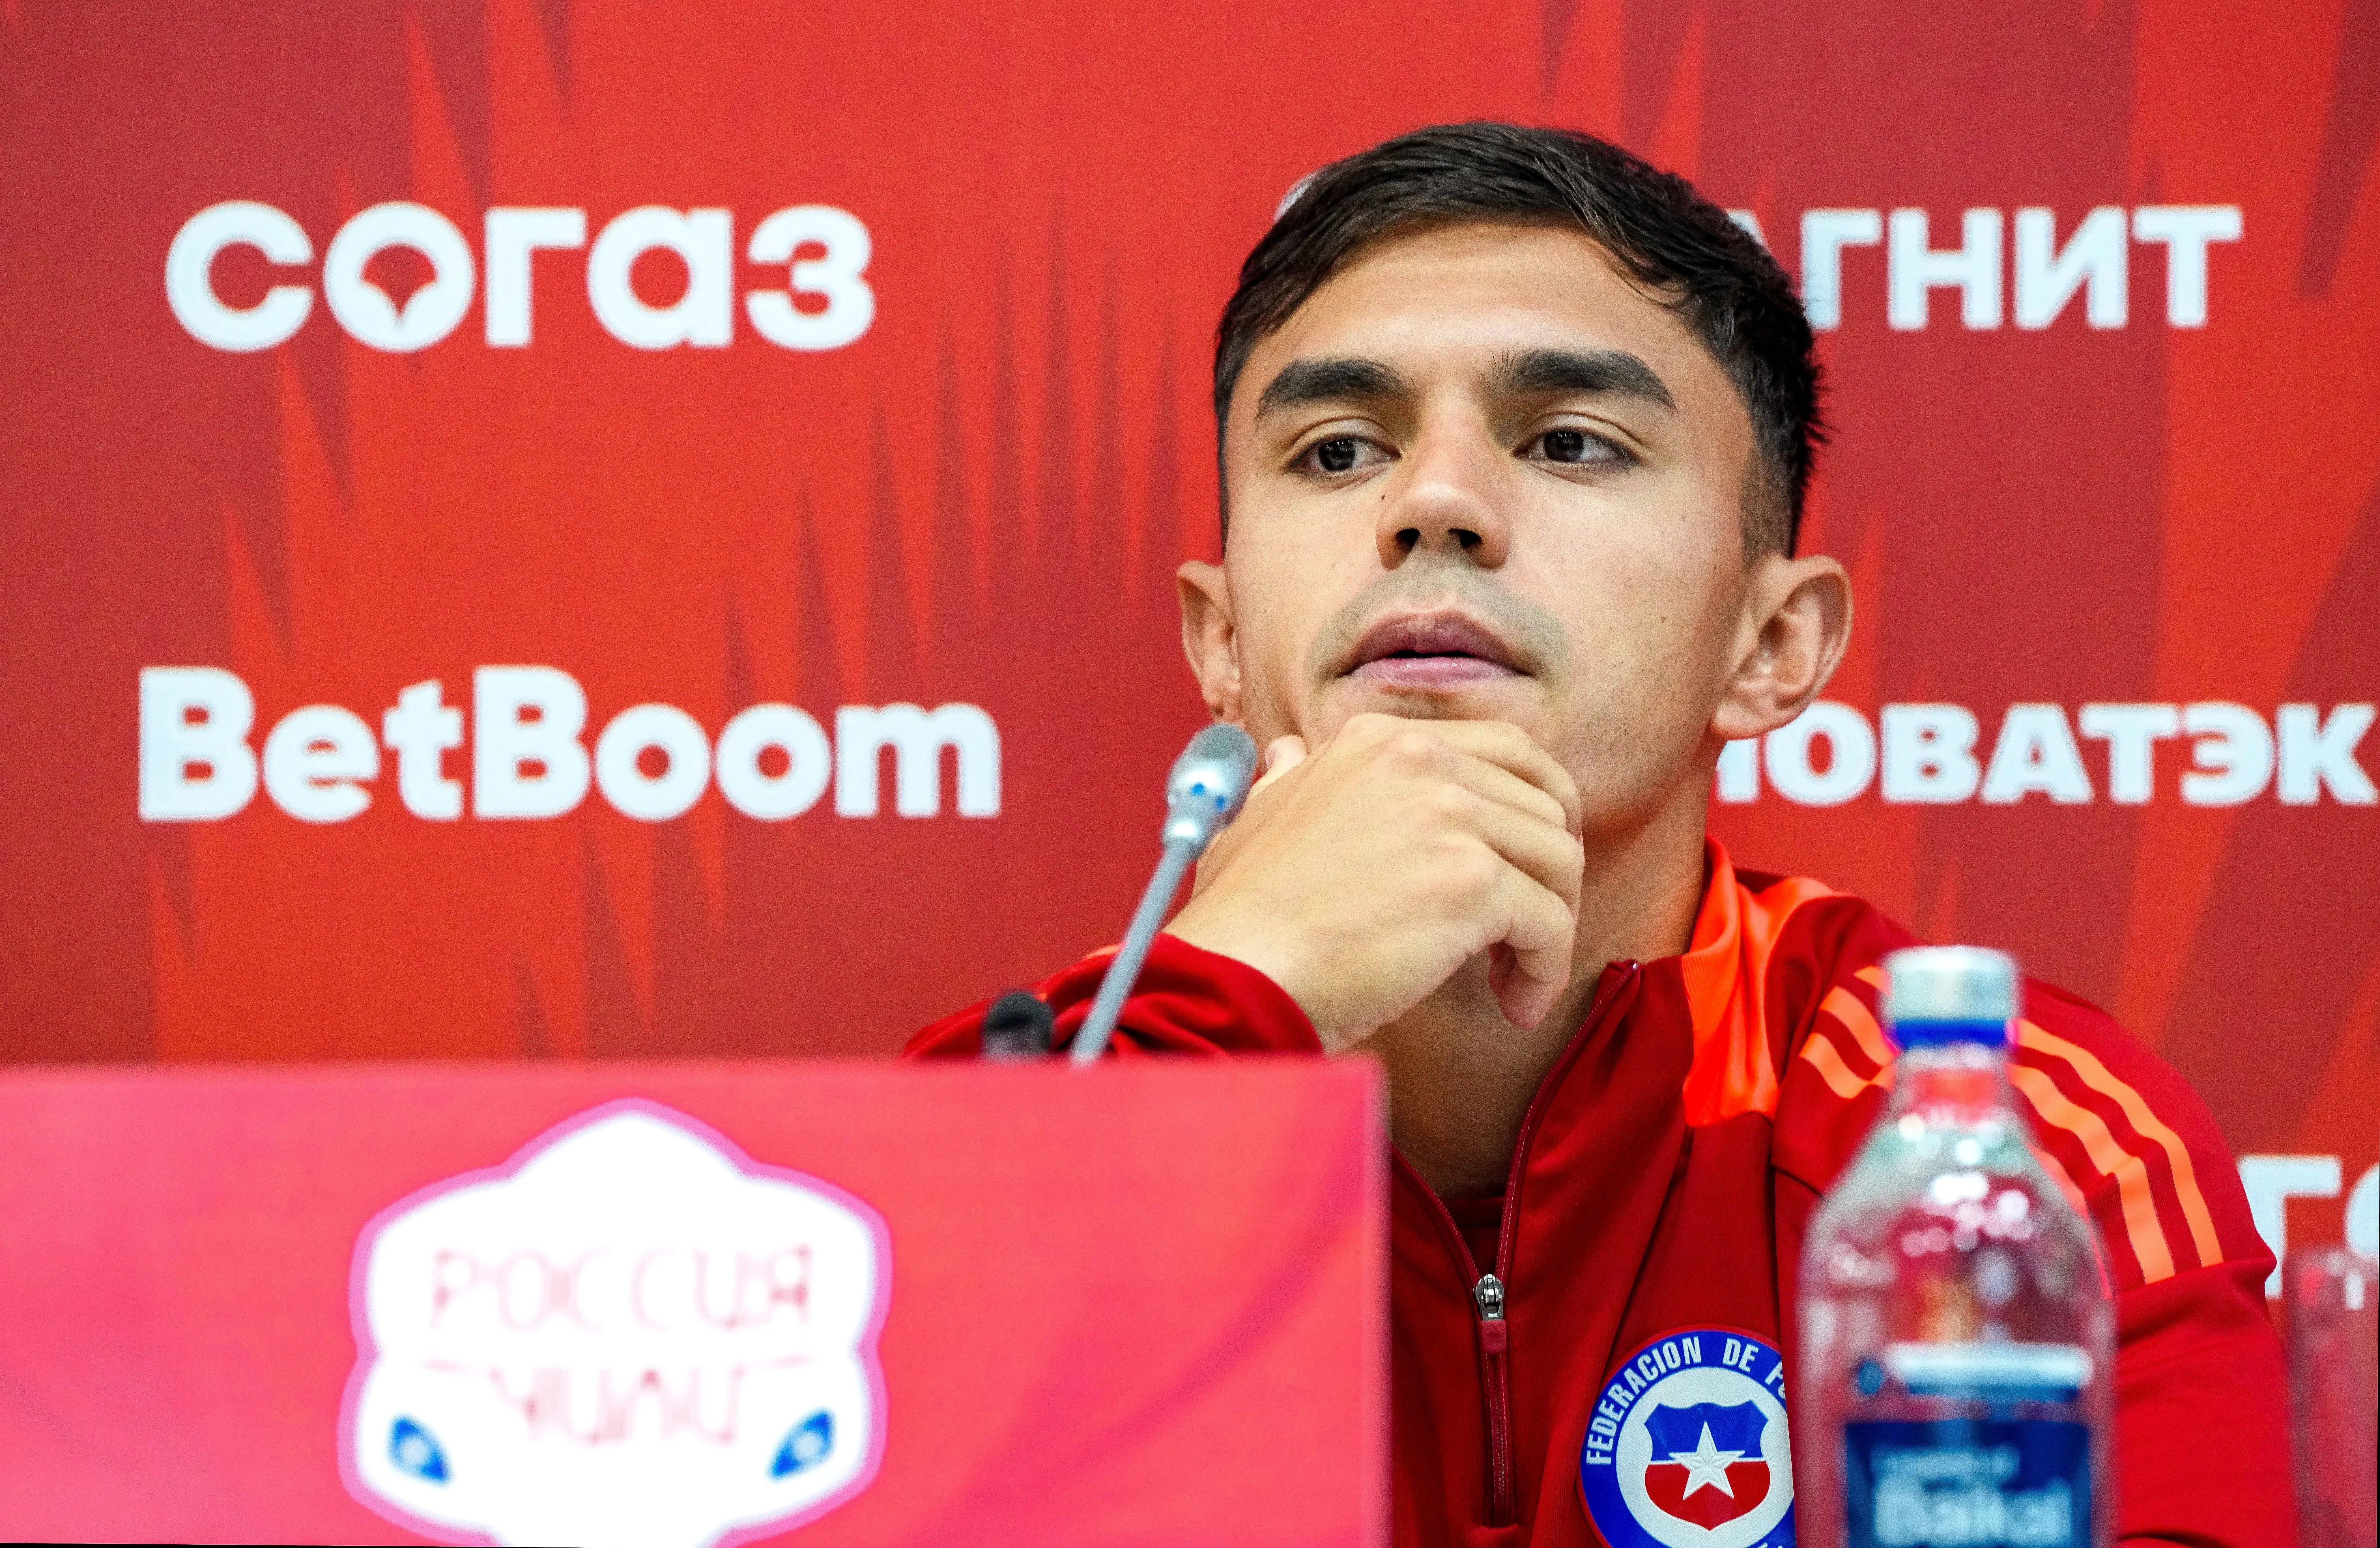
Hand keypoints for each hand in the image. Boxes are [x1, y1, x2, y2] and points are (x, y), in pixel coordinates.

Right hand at [1165, 713, 1582, 1050]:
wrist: (1236, 971)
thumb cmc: (1243, 916)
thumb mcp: (1258, 818)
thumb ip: (1291, 780)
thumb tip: (1290, 754)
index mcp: (1378, 740)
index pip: (1508, 751)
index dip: (1539, 810)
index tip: (1531, 867)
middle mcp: (1419, 758)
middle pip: (1545, 808)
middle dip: (1549, 876)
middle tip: (1523, 934)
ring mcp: (1447, 814)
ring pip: (1560, 863)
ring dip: (1549, 928)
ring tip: (1511, 977)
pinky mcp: (1470, 881)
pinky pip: (1551, 925)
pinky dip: (1545, 971)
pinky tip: (1516, 1005)